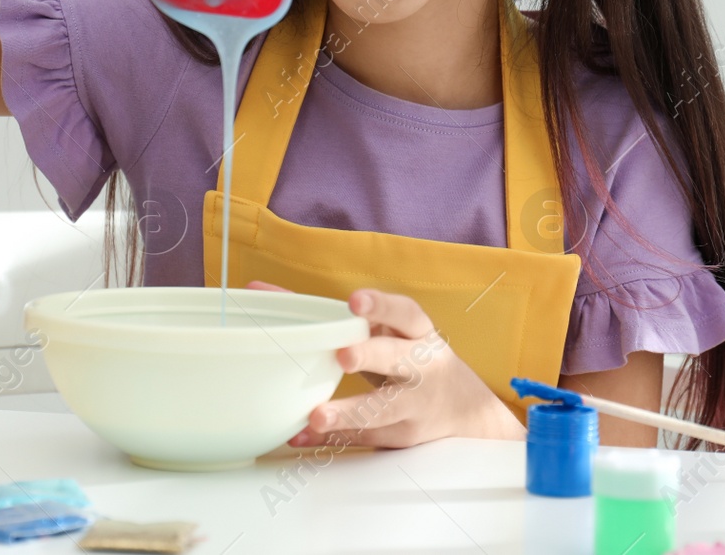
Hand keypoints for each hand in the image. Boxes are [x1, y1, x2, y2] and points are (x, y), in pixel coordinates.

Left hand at [244, 280, 525, 448]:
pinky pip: (367, 436)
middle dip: (372, 356)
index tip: (355, 301)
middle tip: (343, 355)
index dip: (382, 306)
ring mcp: (415, 404)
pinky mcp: (403, 435)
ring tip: (317, 416)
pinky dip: (334, 437)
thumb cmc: (409, 357)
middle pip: (400, 360)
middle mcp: (422, 366)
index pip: (405, 313)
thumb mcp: (387, 330)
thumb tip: (259, 287)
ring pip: (384, 408)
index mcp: (417, 333)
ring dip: (349, 412)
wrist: (464, 407)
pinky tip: (305, 435)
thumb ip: (328, 313)